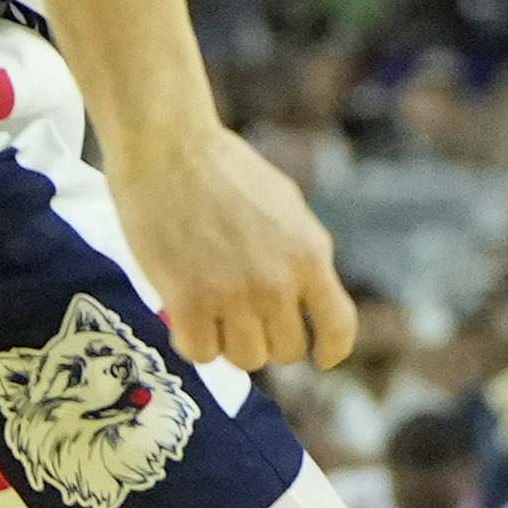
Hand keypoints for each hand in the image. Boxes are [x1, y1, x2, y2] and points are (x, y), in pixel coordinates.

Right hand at [111, 129, 352, 372]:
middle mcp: (278, 283)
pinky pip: (201, 353)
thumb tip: (304, 295)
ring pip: (245, 358)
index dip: (332, 349)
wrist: (169, 148)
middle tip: (243, 319)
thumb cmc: (223, 169)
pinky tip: (186, 321)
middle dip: (266, 339)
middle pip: (285, 350)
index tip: (322, 358)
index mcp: (310, 255)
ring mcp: (233, 296)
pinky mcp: (188, 302)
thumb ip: (300, 254)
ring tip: (213, 314)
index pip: (338, 326)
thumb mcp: (286, 208)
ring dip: (229, 343)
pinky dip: (194, 342)